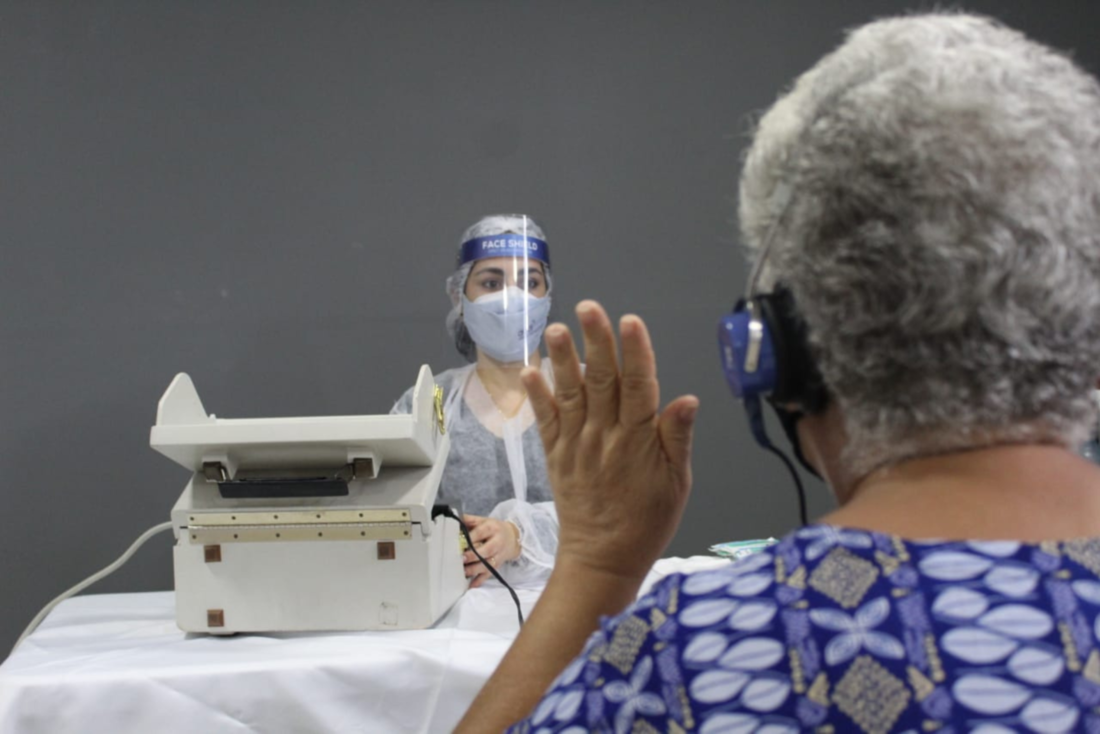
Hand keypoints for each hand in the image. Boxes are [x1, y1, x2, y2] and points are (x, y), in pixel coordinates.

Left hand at [463, 515, 520, 587]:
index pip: (481, 532)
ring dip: (475, 569)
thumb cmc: (495, 529)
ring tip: (464, 572)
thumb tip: (454, 520)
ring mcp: (499, 555)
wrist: (513, 538)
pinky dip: (480, 580)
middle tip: (462, 558)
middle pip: (487, 550)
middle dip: (474, 555)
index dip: (470, 538)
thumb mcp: (483, 520)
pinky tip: (471, 584)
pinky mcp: (498, 565)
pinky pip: (489, 574)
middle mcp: (497, 542)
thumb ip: (469, 520)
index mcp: (492, 528)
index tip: (459, 542)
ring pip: (488, 564)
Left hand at [521, 301, 697, 583]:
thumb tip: (687, 399)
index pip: (639, 386)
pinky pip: (545, 421)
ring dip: (562, 359)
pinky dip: (537, 395)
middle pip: (602, 380)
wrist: (603, 560)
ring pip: (570, 394)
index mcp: (639, 440)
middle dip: (596, 341)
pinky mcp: (555, 455)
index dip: (636, 352)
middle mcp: (605, 436)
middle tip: (588, 307)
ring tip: (554, 328)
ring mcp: (576, 444)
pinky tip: (530, 370)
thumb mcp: (677, 484)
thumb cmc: (647, 523)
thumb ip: (678, 439)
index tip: (631, 322)